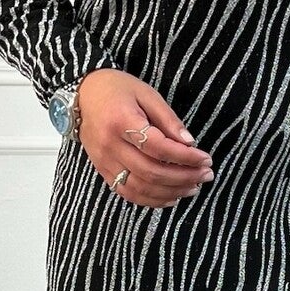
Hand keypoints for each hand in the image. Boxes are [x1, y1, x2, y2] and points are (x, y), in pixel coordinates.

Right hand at [76, 69, 213, 206]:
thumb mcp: (147, 94)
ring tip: (193, 188)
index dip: (185, 157)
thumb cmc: (117, 89)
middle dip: (183, 177)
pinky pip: (127, 192)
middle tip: (205, 175)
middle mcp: (110, 145)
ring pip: (140, 188)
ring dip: (170, 192)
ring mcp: (104, 161)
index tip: (205, 159)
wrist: (84, 94)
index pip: (158, 147)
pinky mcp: (102, 170)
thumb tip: (190, 143)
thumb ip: (168, 120)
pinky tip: (170, 198)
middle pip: (151, 172)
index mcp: (121, 121)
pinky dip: (151, 200)